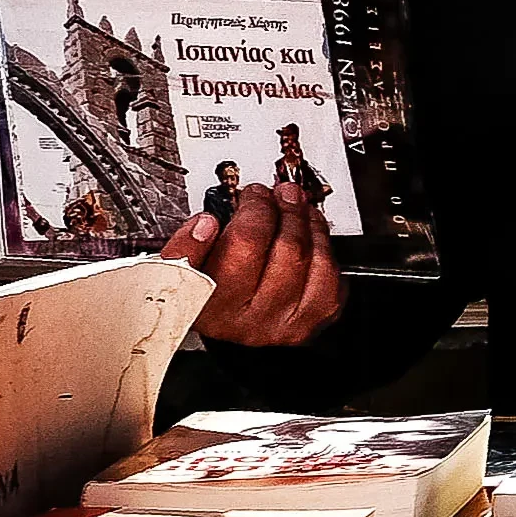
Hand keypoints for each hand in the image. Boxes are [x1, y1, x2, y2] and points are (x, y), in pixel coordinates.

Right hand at [161, 182, 343, 346]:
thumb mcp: (184, 269)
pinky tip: (310, 233)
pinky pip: (331, 274)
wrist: (233, 321)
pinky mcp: (313, 320)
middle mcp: (250, 321)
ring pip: (314, 258)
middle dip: (285, 209)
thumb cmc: (209, 291)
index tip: (251, 194)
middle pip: (286, 249)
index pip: (242, 248)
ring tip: (294, 206)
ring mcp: (285, 323)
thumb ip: (185, 246)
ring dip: (307, 222)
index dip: (253, 211)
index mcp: (210, 307)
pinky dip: (323, 245)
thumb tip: (206, 223)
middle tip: (279, 193)